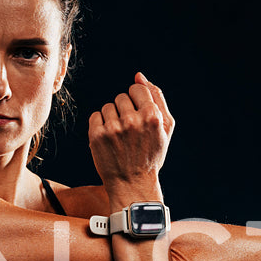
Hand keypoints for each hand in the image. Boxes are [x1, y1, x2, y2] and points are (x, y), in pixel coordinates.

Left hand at [88, 72, 174, 192]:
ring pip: (107, 107)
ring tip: (119, 137)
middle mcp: (133, 120)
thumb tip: (139, 76)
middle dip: (124, 110)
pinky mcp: (97, 136)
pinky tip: (108, 139)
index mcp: (152, 116)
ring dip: (111, 118)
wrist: (133, 184)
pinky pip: (95, 116)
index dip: (136, 101)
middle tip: (129, 132)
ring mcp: (114, 128)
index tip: (137, 116)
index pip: (137, 88)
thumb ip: (157, 98)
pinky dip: (99, 126)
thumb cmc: (150, 156)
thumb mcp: (165, 128)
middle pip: (121, 97)